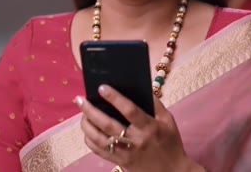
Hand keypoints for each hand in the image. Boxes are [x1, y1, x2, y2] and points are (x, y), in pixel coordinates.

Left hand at [75, 85, 199, 171]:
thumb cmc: (170, 143)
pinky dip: (89, 140)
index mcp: (149, 127)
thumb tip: (141, 87)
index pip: (129, 110)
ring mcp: (126, 153)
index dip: (115, 98)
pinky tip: (87, 131)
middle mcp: (135, 140)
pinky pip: (99, 151)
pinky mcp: (120, 162)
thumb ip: (155, 104)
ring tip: (82, 114)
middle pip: (108, 124)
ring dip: (87, 125)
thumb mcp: (168, 121)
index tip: (101, 87)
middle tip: (80, 99)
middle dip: (91, 111)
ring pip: (99, 139)